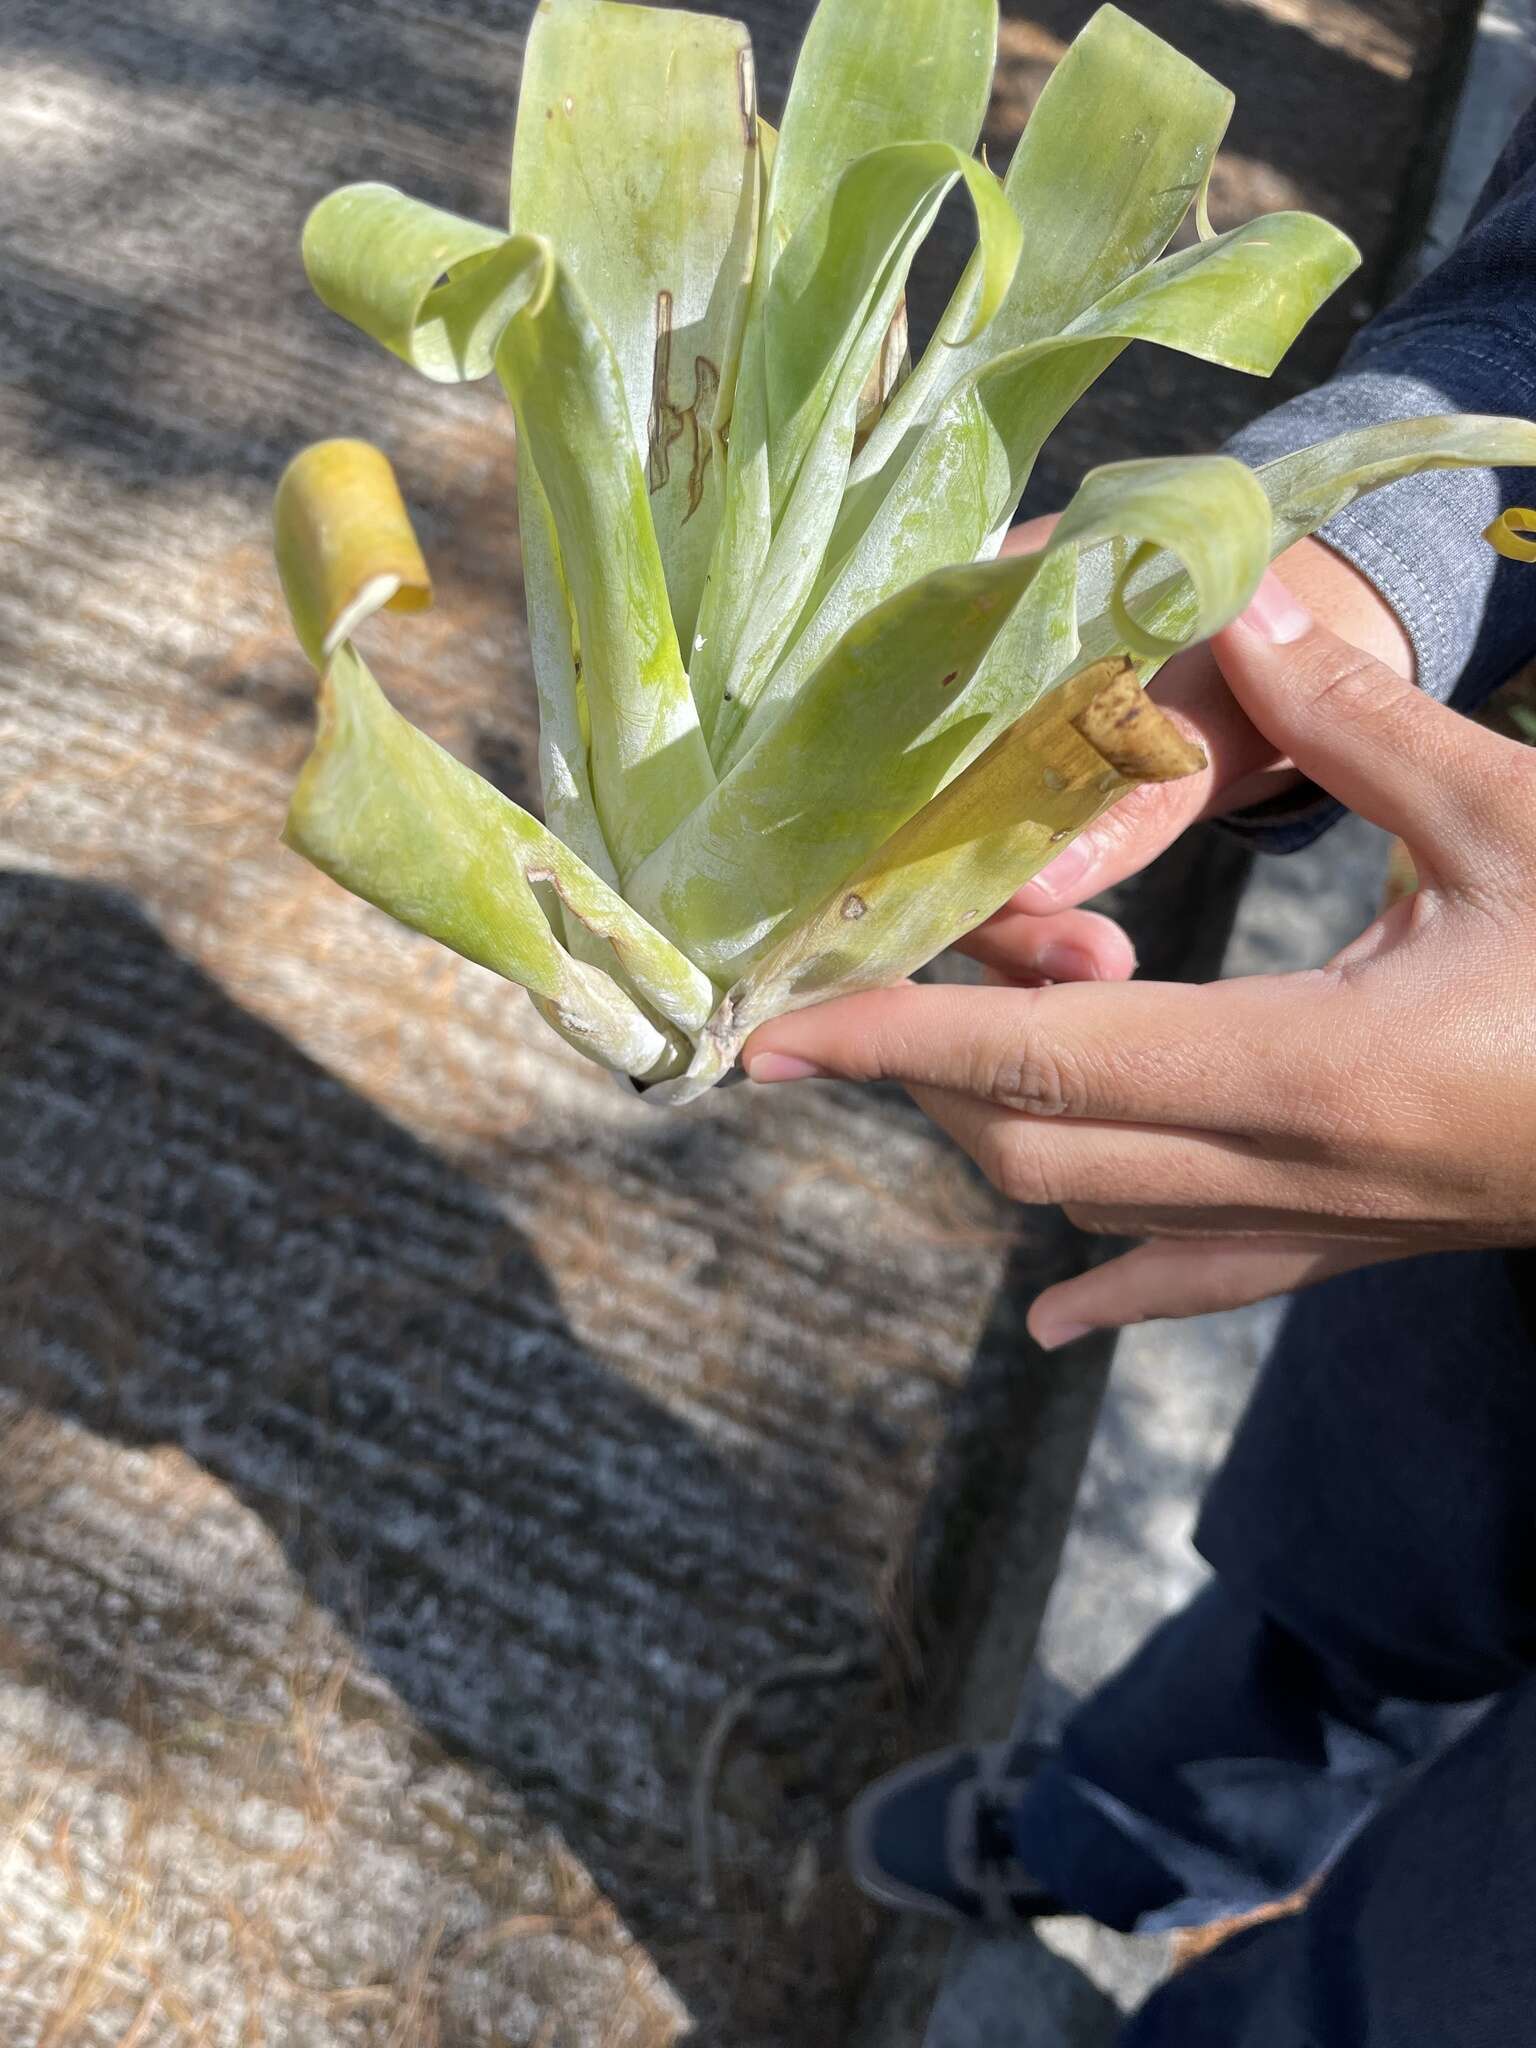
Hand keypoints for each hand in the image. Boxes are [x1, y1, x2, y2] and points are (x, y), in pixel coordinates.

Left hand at [742, 576, 1535, 1343]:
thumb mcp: (1528, 823)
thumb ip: (1373, 731)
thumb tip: (1250, 630)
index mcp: (1317, 1070)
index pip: (1043, 1056)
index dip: (895, 1041)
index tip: (773, 1038)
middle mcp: (1295, 1174)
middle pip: (1033, 1144)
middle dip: (918, 1076)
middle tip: (848, 998)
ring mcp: (1325, 1228)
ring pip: (1095, 1210)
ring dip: (998, 1134)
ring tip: (937, 1057)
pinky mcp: (1360, 1242)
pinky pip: (1204, 1284)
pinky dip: (1114, 1284)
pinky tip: (1054, 1316)